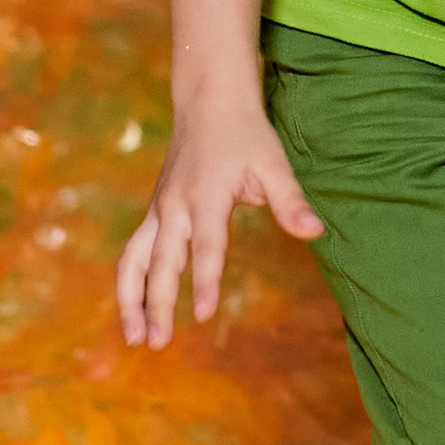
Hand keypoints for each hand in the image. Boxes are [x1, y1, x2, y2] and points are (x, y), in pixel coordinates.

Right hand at [115, 92, 322, 348]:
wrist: (208, 101)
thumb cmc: (246, 134)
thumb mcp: (274, 161)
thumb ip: (290, 200)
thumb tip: (315, 232)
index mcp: (207, 195)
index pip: (207, 246)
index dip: (206, 280)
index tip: (204, 315)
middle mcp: (175, 205)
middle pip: (163, 261)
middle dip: (158, 303)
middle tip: (160, 343)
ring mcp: (159, 209)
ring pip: (134, 260)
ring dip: (131, 300)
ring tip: (134, 339)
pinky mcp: (154, 213)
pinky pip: (134, 253)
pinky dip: (129, 283)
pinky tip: (135, 312)